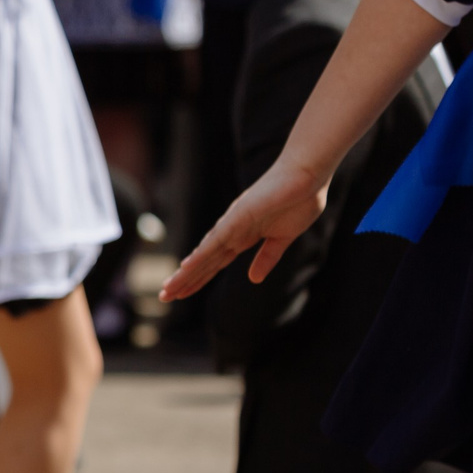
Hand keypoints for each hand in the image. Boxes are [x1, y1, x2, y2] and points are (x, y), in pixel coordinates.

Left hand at [159, 152, 330, 300]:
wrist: (308, 175)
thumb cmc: (298, 200)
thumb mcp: (282, 239)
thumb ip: (267, 257)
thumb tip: (254, 279)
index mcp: (243, 237)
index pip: (214, 263)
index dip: (198, 279)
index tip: (182, 293)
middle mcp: (232, 231)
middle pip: (204, 262)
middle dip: (185, 280)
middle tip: (164, 296)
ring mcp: (234, 223)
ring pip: (204, 253)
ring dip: (186, 273)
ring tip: (168, 289)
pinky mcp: (239, 215)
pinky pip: (218, 238)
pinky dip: (202, 253)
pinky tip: (186, 266)